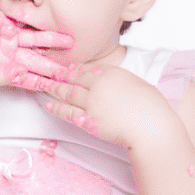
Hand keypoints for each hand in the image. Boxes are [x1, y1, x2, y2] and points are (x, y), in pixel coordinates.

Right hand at [0, 11, 73, 89]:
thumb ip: (2, 76)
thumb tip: (22, 75)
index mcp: (7, 70)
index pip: (30, 78)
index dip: (45, 82)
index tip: (60, 87)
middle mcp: (12, 55)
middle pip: (38, 61)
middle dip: (54, 65)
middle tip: (73, 69)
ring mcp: (11, 38)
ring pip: (37, 41)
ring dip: (53, 42)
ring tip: (70, 42)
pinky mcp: (8, 23)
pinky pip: (26, 25)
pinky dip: (38, 26)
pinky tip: (52, 26)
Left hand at [40, 62, 165, 147]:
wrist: (151, 125)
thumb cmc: (150, 105)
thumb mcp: (135, 82)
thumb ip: (118, 78)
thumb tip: (106, 78)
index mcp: (111, 73)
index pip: (87, 69)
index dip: (75, 69)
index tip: (68, 69)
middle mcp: (98, 85)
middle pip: (74, 79)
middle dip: (60, 76)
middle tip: (49, 73)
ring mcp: (91, 103)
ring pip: (67, 93)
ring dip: (53, 89)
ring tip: (43, 86)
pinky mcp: (89, 120)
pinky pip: (68, 113)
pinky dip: (57, 108)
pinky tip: (49, 106)